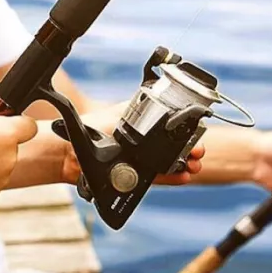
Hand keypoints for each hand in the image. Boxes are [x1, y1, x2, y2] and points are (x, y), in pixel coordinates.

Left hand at [58, 102, 202, 187]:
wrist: (73, 154)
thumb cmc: (93, 129)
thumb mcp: (121, 115)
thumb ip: (141, 110)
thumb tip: (161, 95)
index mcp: (143, 124)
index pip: (170, 126)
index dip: (185, 131)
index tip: (196, 133)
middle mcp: (145, 142)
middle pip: (174, 146)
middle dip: (190, 149)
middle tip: (198, 152)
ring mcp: (143, 159)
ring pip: (170, 162)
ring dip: (185, 164)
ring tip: (194, 165)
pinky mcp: (139, 175)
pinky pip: (160, 177)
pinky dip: (173, 177)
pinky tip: (184, 175)